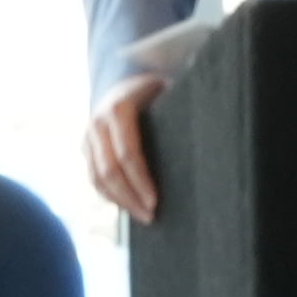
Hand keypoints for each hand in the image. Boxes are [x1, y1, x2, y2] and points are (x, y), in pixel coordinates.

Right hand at [85, 69, 177, 223]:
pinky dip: (108, 196)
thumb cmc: (154, 89)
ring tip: (141, 216)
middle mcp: (97, 122)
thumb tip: (212, 130)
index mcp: (119, 109)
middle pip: (109, 171)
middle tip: (150, 216)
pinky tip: (127, 206)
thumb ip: (178, 107)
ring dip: (119, 201)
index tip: (156, 201)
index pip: (128, 154)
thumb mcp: (165, 91)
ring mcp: (87, 136)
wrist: (124, 79)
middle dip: (130, 197)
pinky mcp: (85, 147)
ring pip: (97, 178)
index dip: (141, 181)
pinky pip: (93, 178)